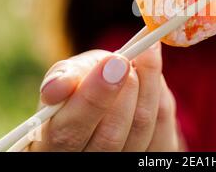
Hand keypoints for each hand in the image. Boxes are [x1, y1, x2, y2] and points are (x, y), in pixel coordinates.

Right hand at [29, 42, 182, 150]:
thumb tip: (59, 86)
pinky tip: (154, 75)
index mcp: (53, 146)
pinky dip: (160, 96)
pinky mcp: (148, 158)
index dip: (92, 98)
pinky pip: (163, 131)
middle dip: (124, 91)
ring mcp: (120, 164)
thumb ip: (65, 76)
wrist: (111, 97)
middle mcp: (87, 163)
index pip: (68, 132)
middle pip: (109, 137)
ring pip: (140, 131)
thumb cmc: (82, 85)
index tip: (114, 61)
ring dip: (146, 88)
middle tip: (128, 60)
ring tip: (145, 55)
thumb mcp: (69, 75)